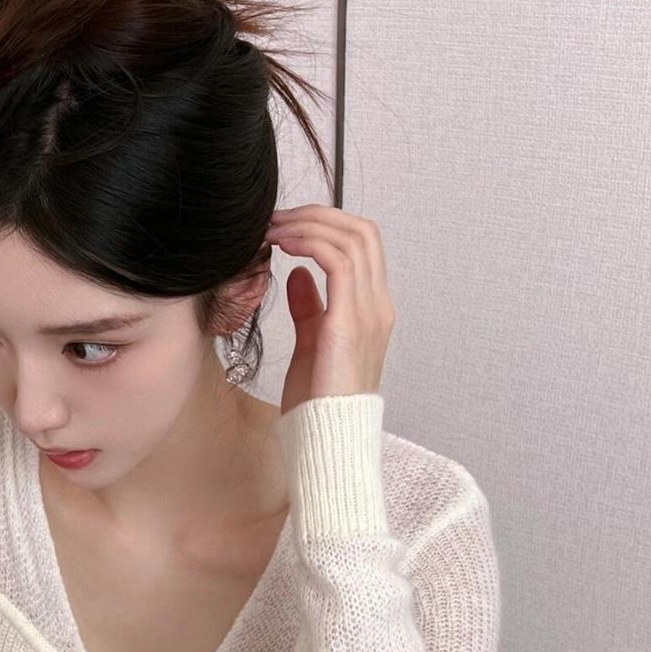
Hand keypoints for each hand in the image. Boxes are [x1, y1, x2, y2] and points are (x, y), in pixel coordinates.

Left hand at [266, 205, 395, 417]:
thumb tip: (296, 273)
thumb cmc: (318, 400)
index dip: (325, 225)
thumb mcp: (311, 342)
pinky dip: (309, 243)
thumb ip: (309, 306)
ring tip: (273, 229)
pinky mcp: (349, 322)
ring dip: (308, 224)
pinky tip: (282, 245)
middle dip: (317, 215)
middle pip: (362, 231)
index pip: (362, 244)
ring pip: (351, 238)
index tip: (284, 226)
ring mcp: (369, 312)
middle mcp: (378, 305)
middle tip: (275, 219)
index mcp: (373, 308)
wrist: (326, 436)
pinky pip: (337, 261)